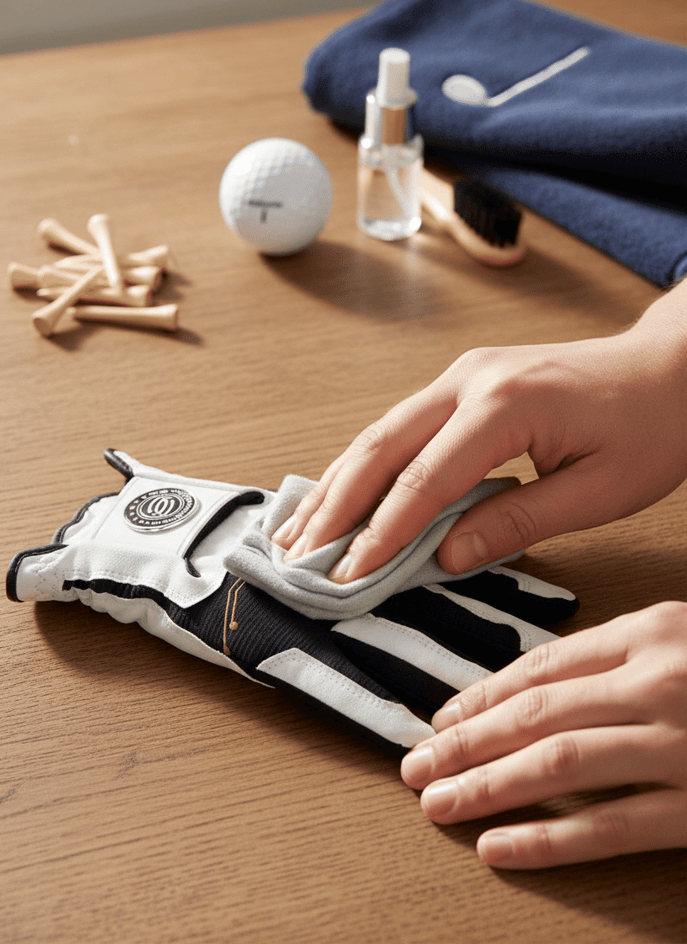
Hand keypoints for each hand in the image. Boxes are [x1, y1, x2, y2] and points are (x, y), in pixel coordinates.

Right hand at [272, 282, 686, 581]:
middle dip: (332, 507)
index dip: (378, 535)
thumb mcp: (599, 491)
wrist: (671, 367)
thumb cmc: (651, 427)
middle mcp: (468, 380)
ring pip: (378, 432)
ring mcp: (462, 375)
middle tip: (296, 558)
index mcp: (503, 406)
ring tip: (296, 531)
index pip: (422, 481)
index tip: (345, 578)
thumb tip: (446, 558)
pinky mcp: (464, 382)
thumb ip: (517, 523)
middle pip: (378, 447)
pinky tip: (338, 492)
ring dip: (335, 484)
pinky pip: (399, 426)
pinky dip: (364, 465)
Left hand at [400, 602, 686, 867]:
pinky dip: (549, 840)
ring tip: (440, 803)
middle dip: (467, 742)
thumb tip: (546, 687)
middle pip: (538, 713)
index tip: (442, 719)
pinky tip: (500, 846)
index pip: (545, 666)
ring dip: (488, 786)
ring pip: (560, 763)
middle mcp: (658, 682)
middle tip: (418, 765)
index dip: (484, 695)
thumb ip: (626, 656)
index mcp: (652, 633)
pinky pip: (613, 827)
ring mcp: (680, 744)